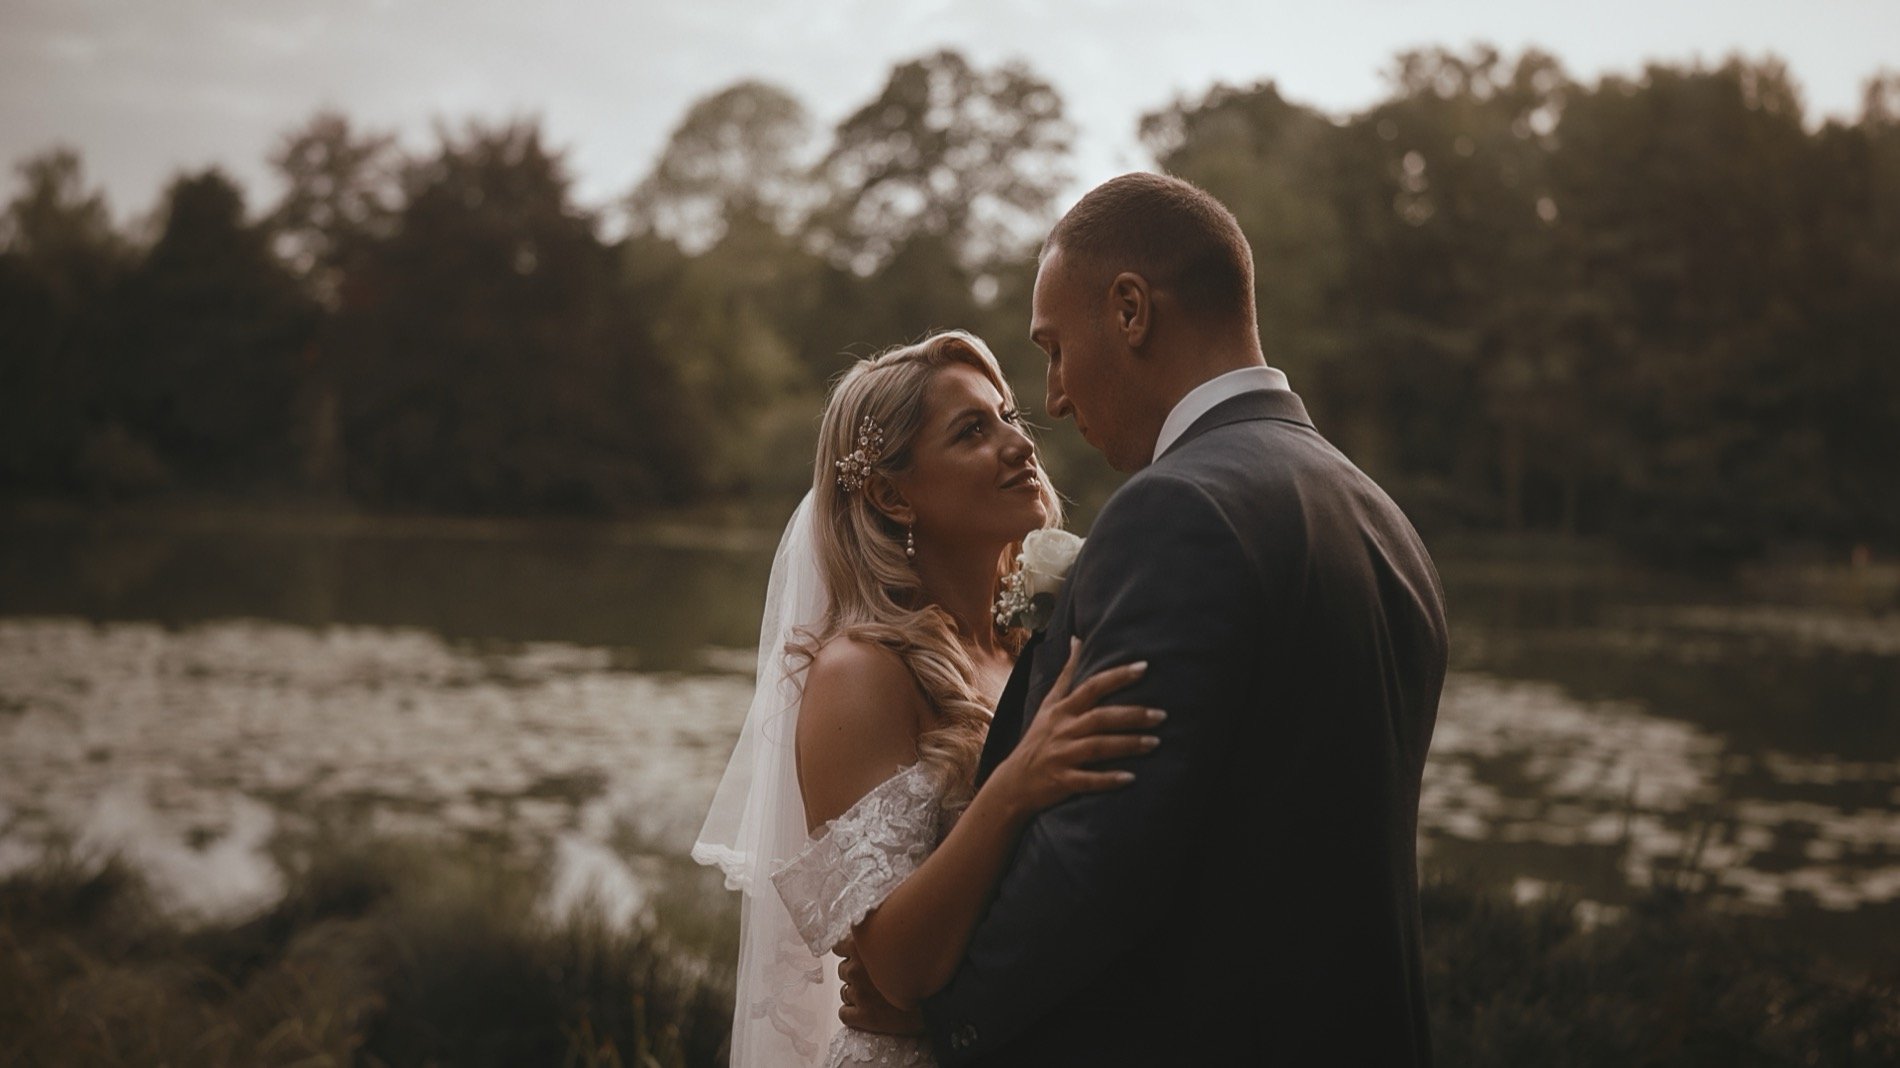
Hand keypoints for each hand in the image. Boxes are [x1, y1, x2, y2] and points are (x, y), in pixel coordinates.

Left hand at [835, 933, 925, 1034]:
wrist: (944, 999)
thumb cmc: (930, 967)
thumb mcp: (907, 937)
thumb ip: (885, 931)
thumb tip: (876, 926)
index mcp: (863, 944)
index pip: (840, 946)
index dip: (853, 952)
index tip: (866, 957)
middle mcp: (857, 967)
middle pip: (844, 970)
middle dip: (857, 974)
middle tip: (877, 979)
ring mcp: (858, 993)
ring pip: (845, 992)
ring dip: (858, 994)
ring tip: (879, 996)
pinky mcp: (863, 1016)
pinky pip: (845, 1014)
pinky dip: (854, 1014)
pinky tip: (871, 1012)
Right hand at [992, 638, 1162, 814]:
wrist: (1013, 783)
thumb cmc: (1038, 739)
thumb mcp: (1048, 705)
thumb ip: (1067, 674)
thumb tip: (1077, 639)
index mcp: (1062, 710)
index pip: (1092, 687)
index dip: (1117, 676)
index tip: (1144, 667)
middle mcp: (1062, 730)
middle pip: (1100, 718)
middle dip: (1132, 715)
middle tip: (1162, 714)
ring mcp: (1062, 756)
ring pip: (1098, 747)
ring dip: (1128, 745)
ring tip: (1157, 742)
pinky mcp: (1062, 782)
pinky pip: (1088, 781)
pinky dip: (1109, 779)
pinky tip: (1132, 778)